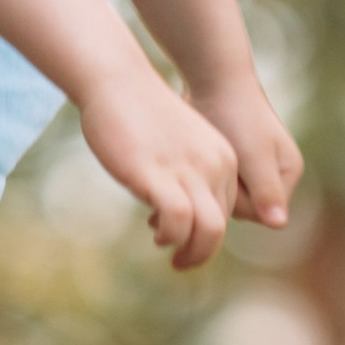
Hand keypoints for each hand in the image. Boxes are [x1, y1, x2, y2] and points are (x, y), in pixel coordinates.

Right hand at [77, 59, 240, 269]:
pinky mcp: (159, 175)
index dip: (205, 231)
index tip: (180, 234)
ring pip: (209, 230)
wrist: (117, 81)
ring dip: (192, 254)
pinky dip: (171, 236)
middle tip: (181, 262)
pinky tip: (157, 234)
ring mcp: (188, 170)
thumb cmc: (140, 112)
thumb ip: (188, 170)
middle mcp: (214, 165)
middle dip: (203, 252)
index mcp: (223, 158)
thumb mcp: (179, 143)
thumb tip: (180, 203)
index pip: (227, 210)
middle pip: (221, 227)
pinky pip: (180, 221)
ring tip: (173, 257)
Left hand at [190, 69, 302, 231]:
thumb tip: (279, 225)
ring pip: (226, 196)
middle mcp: (275, 173)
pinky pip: (216, 182)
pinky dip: (202, 178)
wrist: (214, 77)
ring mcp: (253, 166)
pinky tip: (188, 168)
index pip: (260, 212)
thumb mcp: (253, 154)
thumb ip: (265, 190)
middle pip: (242, 208)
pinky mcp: (232, 159)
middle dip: (221, 193)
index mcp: (288, 173)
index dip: (236, 200)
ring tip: (197, 165)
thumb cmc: (235, 114)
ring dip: (209, 186)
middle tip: (208, 166)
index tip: (224, 173)